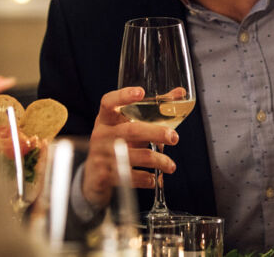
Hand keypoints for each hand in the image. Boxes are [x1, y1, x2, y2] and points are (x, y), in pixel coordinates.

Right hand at [82, 87, 178, 207]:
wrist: (94, 177)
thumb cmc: (116, 144)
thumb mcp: (127, 126)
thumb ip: (152, 111)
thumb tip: (179, 93)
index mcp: (105, 119)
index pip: (109, 102)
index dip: (123, 96)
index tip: (141, 92)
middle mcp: (101, 135)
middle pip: (130, 131)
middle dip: (156, 133)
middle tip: (174, 137)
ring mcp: (100, 155)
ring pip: (135, 156)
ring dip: (158, 161)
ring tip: (170, 166)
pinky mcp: (104, 176)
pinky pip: (130, 177)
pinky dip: (146, 179)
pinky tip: (154, 179)